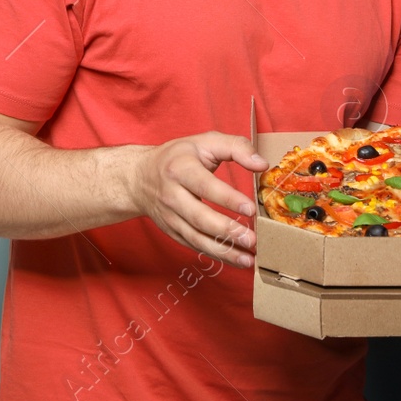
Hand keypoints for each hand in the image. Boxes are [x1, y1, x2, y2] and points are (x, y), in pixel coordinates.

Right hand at [124, 132, 267, 267]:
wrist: (139, 177)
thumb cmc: (179, 157)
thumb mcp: (205, 142)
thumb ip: (236, 147)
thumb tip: (262, 164)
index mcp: (180, 169)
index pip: (205, 186)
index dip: (228, 199)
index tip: (251, 209)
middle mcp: (172, 195)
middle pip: (199, 217)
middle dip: (227, 231)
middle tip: (252, 240)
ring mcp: (170, 217)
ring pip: (196, 237)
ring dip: (223, 251)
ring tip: (248, 259)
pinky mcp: (172, 231)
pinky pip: (194, 245)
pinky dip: (215, 254)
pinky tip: (236, 259)